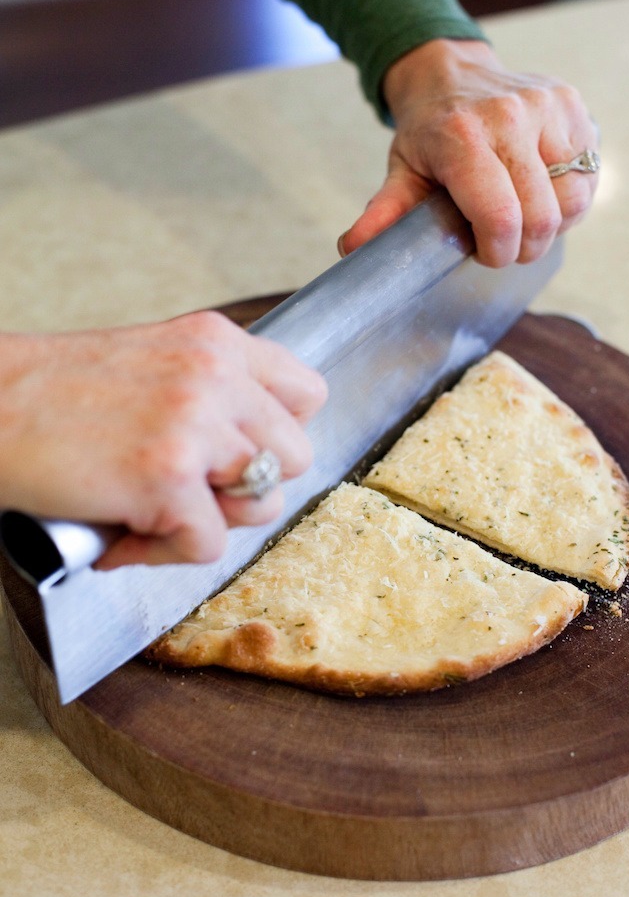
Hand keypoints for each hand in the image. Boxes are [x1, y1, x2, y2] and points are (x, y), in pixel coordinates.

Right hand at [0, 312, 326, 567]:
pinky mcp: (168, 477)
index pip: (307, 393)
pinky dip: (164, 554)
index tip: (239, 450)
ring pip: (264, 503)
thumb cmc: (53, 394)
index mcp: (215, 342)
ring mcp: (194, 425)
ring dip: (213, 522)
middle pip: (295, 456)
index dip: (278, 434)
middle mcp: (215, 375)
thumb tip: (252, 454)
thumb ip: (210, 392)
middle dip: (247, 483)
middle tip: (192, 489)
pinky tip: (123, 536)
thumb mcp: (152, 362)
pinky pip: (208, 544)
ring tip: (157, 513)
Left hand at [339, 39, 598, 266]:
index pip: (500, 216)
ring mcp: (548, 108)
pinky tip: (543, 193)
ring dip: (552, 224)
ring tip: (524, 217)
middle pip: (542, 217)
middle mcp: (511, 116)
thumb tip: (353, 249)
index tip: (486, 253)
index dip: (498, 251)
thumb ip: (384, 214)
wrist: (453, 71)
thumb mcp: (401, 171)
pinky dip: (570, 199)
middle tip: (504, 242)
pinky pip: (589, 176)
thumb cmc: (429, 131)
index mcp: (463, 137)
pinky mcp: (574, 107)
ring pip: (573, 200)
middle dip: (525, 246)